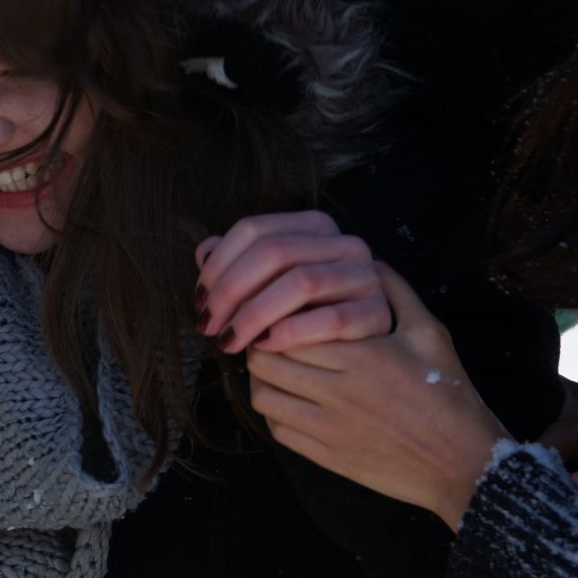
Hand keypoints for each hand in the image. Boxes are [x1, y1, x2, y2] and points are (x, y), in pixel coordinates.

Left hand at [193, 211, 388, 353]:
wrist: (363, 350)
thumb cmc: (308, 314)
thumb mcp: (273, 283)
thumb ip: (240, 263)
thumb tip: (206, 252)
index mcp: (313, 226)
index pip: (252, 229)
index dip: (218, 265)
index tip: (200, 300)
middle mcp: (343, 243)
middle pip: (273, 251)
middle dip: (230, 291)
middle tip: (209, 326)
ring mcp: (364, 275)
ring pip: (300, 282)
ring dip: (254, 314)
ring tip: (230, 340)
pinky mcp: (377, 311)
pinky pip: (331, 318)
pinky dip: (292, 332)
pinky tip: (266, 346)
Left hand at [246, 266, 509, 528]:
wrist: (462, 464)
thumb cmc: (449, 396)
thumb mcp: (430, 335)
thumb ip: (397, 294)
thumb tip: (368, 261)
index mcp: (362, 357)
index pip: (289, 329)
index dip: (274, 317)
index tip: (278, 310)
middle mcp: (338, 393)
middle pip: (266, 360)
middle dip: (259, 344)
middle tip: (267, 335)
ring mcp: (328, 428)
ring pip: (263, 396)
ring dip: (262, 378)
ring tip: (276, 366)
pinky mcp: (325, 456)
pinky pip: (277, 429)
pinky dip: (273, 411)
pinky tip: (289, 399)